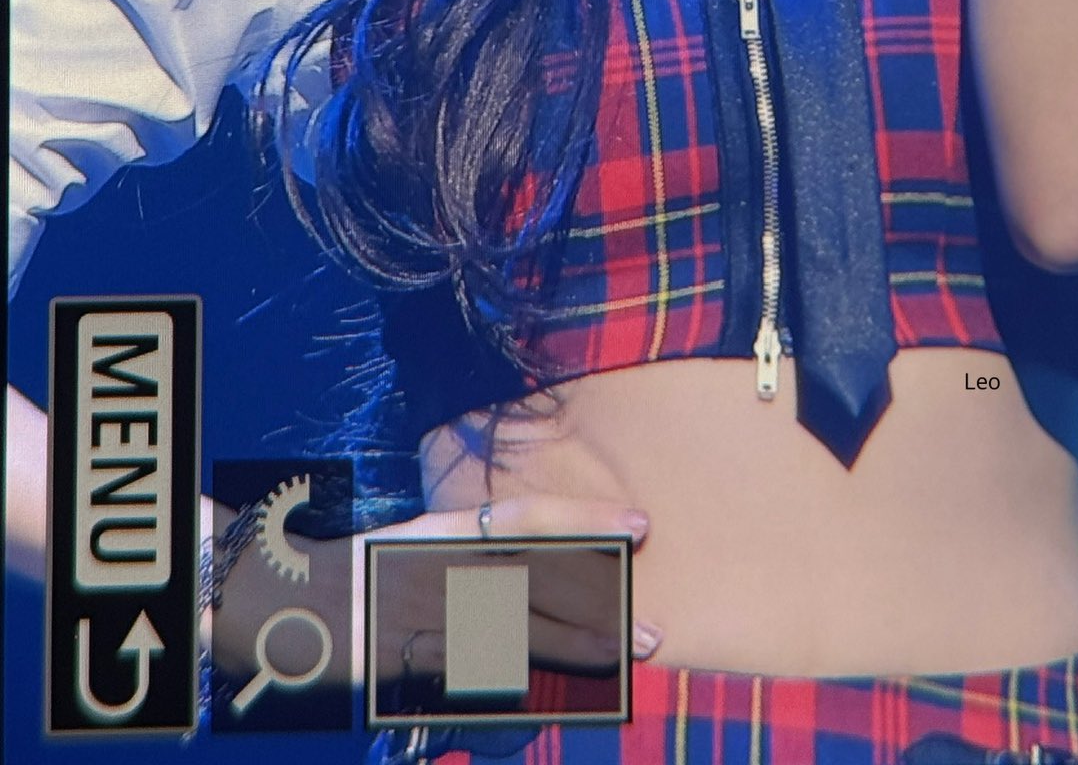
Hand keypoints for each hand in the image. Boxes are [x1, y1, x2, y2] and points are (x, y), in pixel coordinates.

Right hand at [351, 493, 657, 687]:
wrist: (278, 608)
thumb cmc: (352, 581)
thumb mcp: (413, 551)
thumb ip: (470, 557)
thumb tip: (540, 571)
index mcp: (440, 533)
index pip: (527, 517)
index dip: (587, 518)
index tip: (640, 525)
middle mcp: (438, 567)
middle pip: (537, 587)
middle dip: (600, 612)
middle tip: (653, 633)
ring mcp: (420, 616)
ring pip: (515, 641)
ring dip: (570, 660)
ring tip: (620, 671)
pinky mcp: (404, 666)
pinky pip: (470, 685)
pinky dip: (510, 697)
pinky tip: (548, 706)